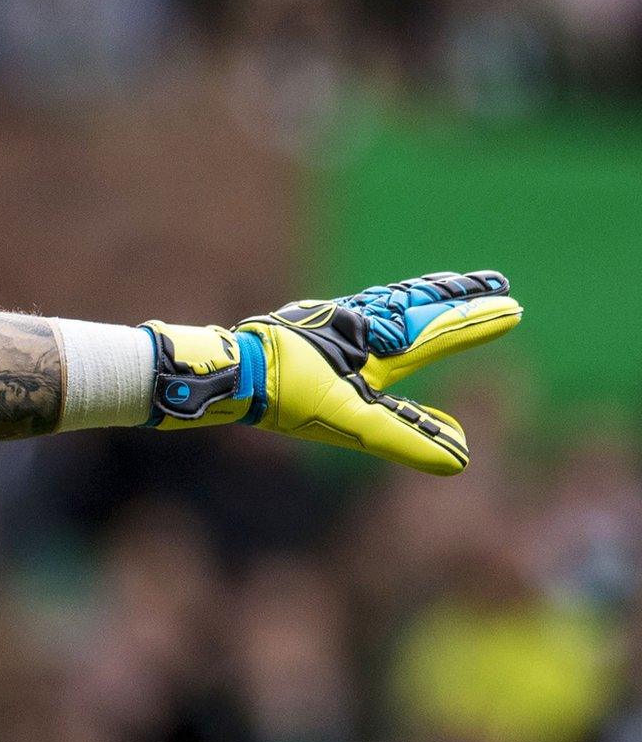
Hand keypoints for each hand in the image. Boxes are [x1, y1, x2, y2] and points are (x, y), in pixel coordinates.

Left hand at [142, 271, 521, 474]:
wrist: (227, 373)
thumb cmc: (285, 395)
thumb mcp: (348, 421)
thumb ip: (403, 437)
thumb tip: (459, 459)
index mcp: (373, 340)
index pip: (435, 330)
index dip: (473, 323)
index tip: (513, 308)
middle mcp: (357, 321)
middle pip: (418, 302)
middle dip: (457, 295)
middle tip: (496, 282)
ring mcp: (332, 320)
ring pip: (390, 300)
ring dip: (425, 294)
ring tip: (450, 286)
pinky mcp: (310, 325)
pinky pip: (363, 307)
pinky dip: (388, 303)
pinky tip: (381, 312)